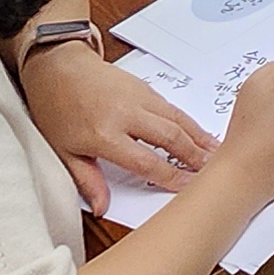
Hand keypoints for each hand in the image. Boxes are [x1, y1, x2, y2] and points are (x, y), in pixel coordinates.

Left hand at [24, 38, 210, 208]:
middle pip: (170, 138)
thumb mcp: (63, 151)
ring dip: (199, 137)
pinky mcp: (144, 87)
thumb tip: (102, 207)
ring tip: (216, 152)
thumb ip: (87, 180)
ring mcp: (138, 97)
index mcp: (104, 134)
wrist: (57, 66)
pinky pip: (172, 107)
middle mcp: (126, 114)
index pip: (146, 161)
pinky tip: (199, 132)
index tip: (187, 187)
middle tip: (212, 170)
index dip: (170, 177)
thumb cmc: (56, 108)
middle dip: (194, 156)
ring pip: (177, 119)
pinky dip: (189, 122)